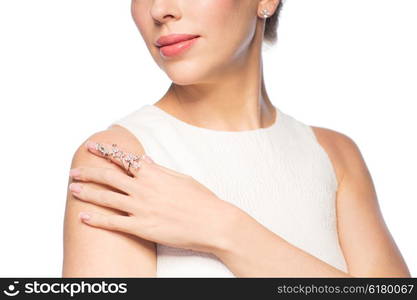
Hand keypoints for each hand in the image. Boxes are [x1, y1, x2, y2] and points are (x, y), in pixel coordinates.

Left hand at [68, 140, 238, 254]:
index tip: (92, 147)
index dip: (105, 152)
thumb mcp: (182, 178)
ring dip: (87, 192)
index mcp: (154, 173)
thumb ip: (160, 170)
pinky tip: (83, 217)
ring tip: (72, 189)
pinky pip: (113, 223)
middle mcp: (144, 188)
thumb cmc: (201, 199)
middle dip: (89, 172)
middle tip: (74, 171)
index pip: (123, 158)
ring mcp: (141, 208)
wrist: (213, 222)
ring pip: (106, 198)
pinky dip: (96, 220)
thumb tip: (145, 160)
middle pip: (109, 177)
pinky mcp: (142, 227)